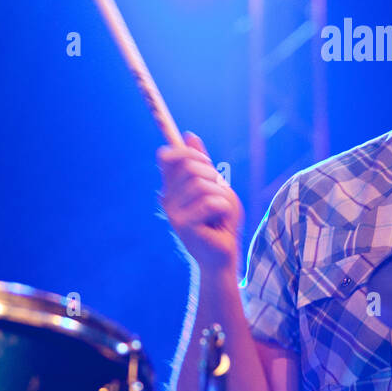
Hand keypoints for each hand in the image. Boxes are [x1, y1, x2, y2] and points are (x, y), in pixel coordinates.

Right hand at [157, 131, 243, 276]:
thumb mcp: (215, 186)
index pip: (167, 157)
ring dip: (221, 196)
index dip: (186, 152)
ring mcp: (173, 213)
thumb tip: (189, 135)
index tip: (206, 161)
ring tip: (220, 213)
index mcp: (172, 188)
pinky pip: (211, 203)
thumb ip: (202, 163)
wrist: (222, 255)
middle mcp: (167, 199)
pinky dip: (224, 209)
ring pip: (202, 185)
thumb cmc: (221, 221)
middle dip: (212, 175)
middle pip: (189, 167)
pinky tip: (220, 223)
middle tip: (220, 192)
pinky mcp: (184, 226)